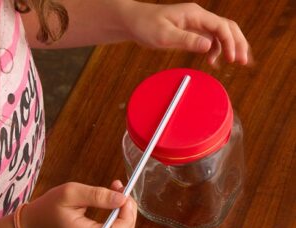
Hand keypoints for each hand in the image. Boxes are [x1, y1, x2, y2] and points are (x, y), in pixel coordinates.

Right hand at [22, 180, 136, 227]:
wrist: (38, 225)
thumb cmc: (51, 206)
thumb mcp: (71, 193)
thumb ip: (97, 195)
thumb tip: (122, 198)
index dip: (127, 214)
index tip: (125, 195)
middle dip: (128, 208)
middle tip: (121, 187)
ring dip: (125, 209)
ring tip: (116, 189)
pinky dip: (120, 214)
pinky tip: (114, 200)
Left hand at [120, 1, 251, 64]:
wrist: (134, 22)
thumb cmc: (146, 26)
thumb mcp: (165, 35)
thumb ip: (187, 40)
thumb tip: (208, 46)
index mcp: (195, 15)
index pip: (221, 26)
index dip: (230, 42)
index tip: (233, 59)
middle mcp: (198, 18)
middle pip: (227, 27)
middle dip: (237, 43)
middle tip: (244, 61)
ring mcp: (195, 24)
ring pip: (220, 34)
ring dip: (229, 47)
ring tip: (234, 62)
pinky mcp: (190, 32)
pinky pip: (209, 39)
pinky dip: (215, 50)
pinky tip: (213, 61)